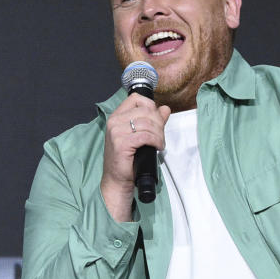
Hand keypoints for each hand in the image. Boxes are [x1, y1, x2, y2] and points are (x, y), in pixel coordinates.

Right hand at [101, 93, 170, 220]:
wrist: (117, 180)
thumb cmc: (127, 159)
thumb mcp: (139, 136)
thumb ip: (153, 120)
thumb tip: (165, 109)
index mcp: (116, 116)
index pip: (137, 99)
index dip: (151, 106)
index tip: (156, 119)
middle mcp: (114, 122)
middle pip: (146, 110)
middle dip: (159, 122)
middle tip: (161, 135)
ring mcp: (116, 132)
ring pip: (148, 123)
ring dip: (159, 134)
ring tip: (159, 143)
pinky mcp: (122, 143)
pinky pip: (146, 136)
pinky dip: (156, 141)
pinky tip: (157, 147)